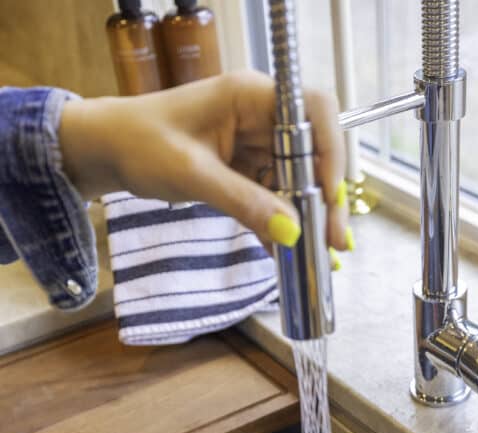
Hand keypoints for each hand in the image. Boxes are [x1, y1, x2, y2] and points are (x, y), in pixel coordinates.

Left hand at [58, 71, 349, 250]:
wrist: (107, 150)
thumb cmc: (139, 143)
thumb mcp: (193, 175)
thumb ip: (244, 202)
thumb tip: (291, 232)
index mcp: (249, 96)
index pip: (313, 112)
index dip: (330, 151)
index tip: (330, 196)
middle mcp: (260, 117)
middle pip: (312, 154)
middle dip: (325, 199)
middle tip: (337, 242)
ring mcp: (254, 144)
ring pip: (297, 181)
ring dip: (308, 219)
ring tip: (320, 257)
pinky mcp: (245, 169)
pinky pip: (274, 198)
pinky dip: (281, 225)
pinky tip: (288, 254)